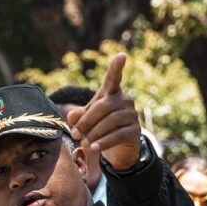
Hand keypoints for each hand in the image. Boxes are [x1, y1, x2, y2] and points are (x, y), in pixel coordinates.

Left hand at [66, 54, 140, 170]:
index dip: (116, 67)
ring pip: (111, 121)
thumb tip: (71, 117)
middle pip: (104, 106)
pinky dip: (103, 142)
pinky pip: (118, 135)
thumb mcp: (86, 121)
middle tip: (75, 134)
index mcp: (111, 93)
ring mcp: (132, 115)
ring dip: (94, 133)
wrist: (117, 150)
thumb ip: (78, 116)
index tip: (122, 55)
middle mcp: (124, 101)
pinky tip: (94, 148)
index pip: (113, 78)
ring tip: (84, 143)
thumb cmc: (99, 129)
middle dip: (87, 121)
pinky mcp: (135, 131)